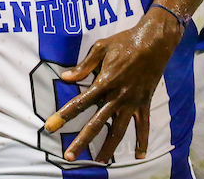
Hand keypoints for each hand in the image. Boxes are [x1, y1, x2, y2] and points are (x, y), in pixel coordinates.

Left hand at [43, 11, 184, 161]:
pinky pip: (144, 126)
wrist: (153, 42)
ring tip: (100, 161)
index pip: (79, 103)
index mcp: (104, 83)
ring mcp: (131, 102)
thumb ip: (84, 65)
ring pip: (119, 130)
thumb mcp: (101, 48)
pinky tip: (139, 155)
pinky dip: (143, 141)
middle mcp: (116, 96)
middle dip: (81, 141)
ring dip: (109, 147)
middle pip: (96, 123)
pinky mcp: (144, 103)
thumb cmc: (124, 42)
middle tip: (68, 155)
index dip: (63, 115)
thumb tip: (65, 77)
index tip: (50, 126)